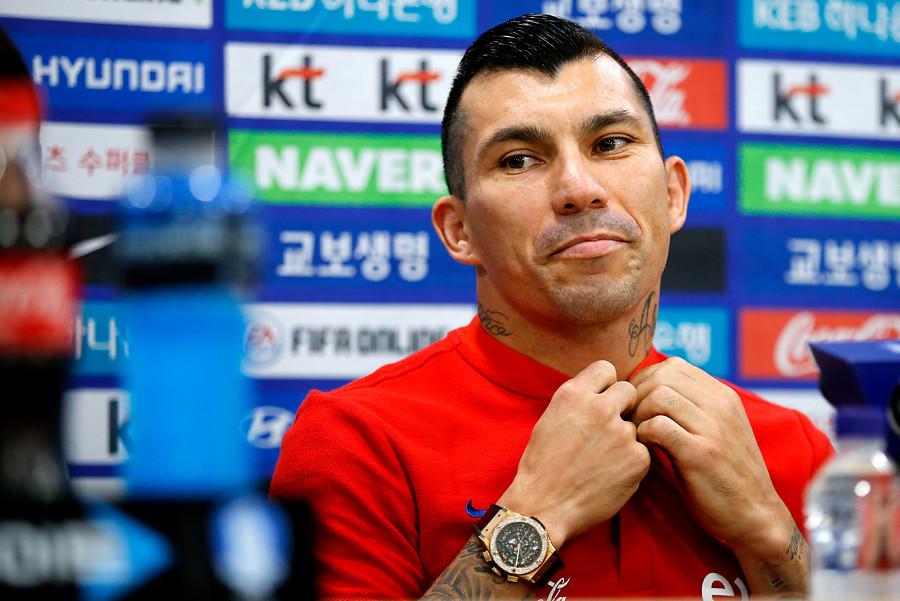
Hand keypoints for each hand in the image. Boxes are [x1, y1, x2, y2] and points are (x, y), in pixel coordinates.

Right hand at [499, 360, 650, 547]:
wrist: (544, 506)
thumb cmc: (542, 465)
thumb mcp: (551, 418)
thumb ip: (579, 400)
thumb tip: (601, 391)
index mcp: (574, 394)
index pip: (606, 368)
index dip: (605, 385)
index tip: (602, 399)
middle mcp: (600, 408)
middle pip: (628, 390)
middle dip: (621, 406)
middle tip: (608, 428)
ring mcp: (622, 433)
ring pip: (636, 422)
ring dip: (625, 436)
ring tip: (604, 458)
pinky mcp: (638, 458)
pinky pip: (643, 449)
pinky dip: (632, 460)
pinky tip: (612, 474)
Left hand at [629, 357, 792, 556]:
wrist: (755, 515)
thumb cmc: (725, 474)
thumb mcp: (717, 430)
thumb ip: (693, 407)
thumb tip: (649, 388)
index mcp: (723, 396)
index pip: (673, 365)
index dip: (646, 380)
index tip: (637, 403)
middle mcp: (721, 406)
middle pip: (662, 376)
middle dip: (637, 395)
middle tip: (631, 419)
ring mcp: (713, 428)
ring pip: (658, 396)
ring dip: (638, 414)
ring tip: (637, 434)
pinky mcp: (701, 454)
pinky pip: (658, 427)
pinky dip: (642, 435)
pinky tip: (644, 449)